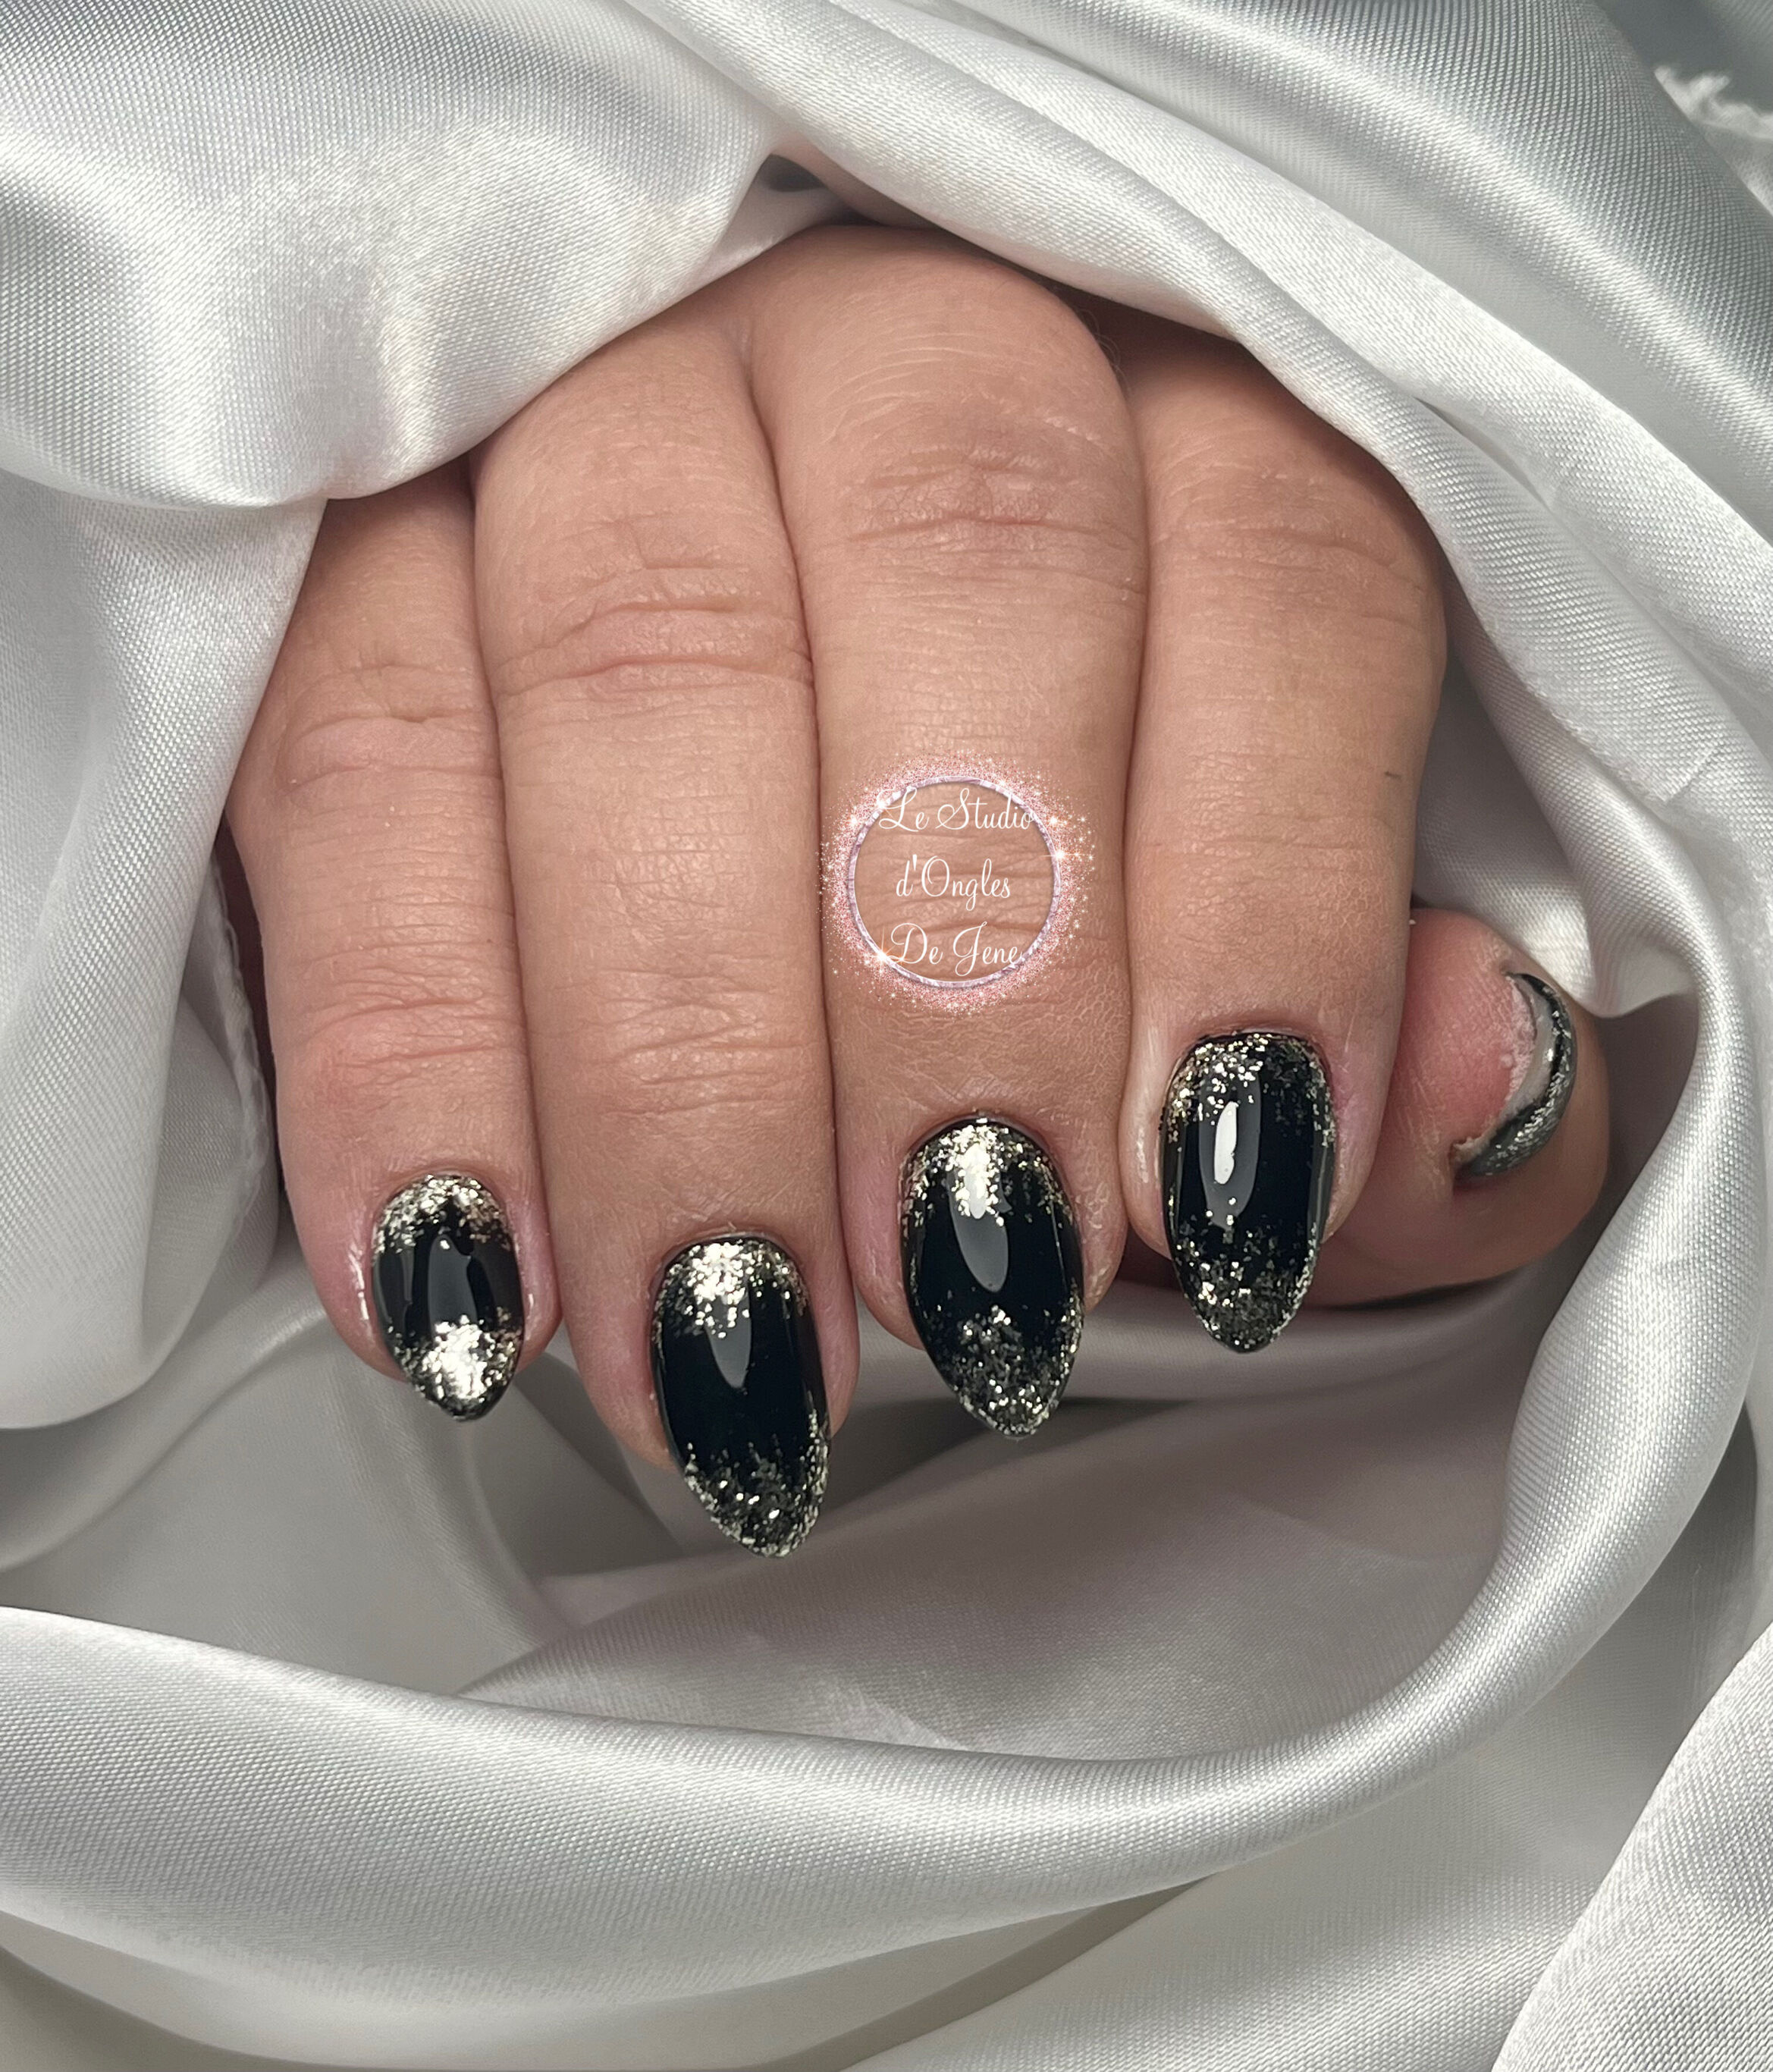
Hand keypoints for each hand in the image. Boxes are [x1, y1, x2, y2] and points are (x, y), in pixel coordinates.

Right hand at [225, 227, 1606, 1553]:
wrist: (739, 785)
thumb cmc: (1047, 896)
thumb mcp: (1262, 995)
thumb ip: (1414, 1064)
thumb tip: (1469, 1087)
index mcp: (1175, 403)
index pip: (1278, 566)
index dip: (1265, 892)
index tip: (1224, 1200)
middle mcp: (887, 343)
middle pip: (951, 555)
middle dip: (957, 974)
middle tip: (963, 1292)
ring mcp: (602, 409)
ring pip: (633, 650)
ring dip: (677, 1045)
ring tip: (731, 1345)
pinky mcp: (362, 544)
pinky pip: (346, 755)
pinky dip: (403, 1043)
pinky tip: (461, 1275)